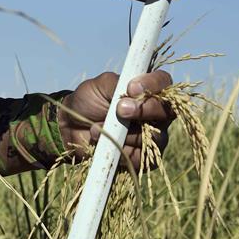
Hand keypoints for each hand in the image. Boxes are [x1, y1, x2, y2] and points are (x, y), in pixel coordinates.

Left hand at [58, 69, 174, 170]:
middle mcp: (155, 112)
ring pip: (154, 137)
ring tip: (98, 127)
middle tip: (120, 109)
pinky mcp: (142, 157)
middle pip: (166, 111)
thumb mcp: (101, 85)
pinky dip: (121, 150)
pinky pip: (141, 157)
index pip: (163, 81)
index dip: (153, 84)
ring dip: (125, 133)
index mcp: (148, 89)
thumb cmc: (90, 100)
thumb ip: (118, 84)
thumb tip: (133, 94)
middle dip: (144, 110)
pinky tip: (105, 143)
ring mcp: (152, 136)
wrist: (71, 127)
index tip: (131, 87)